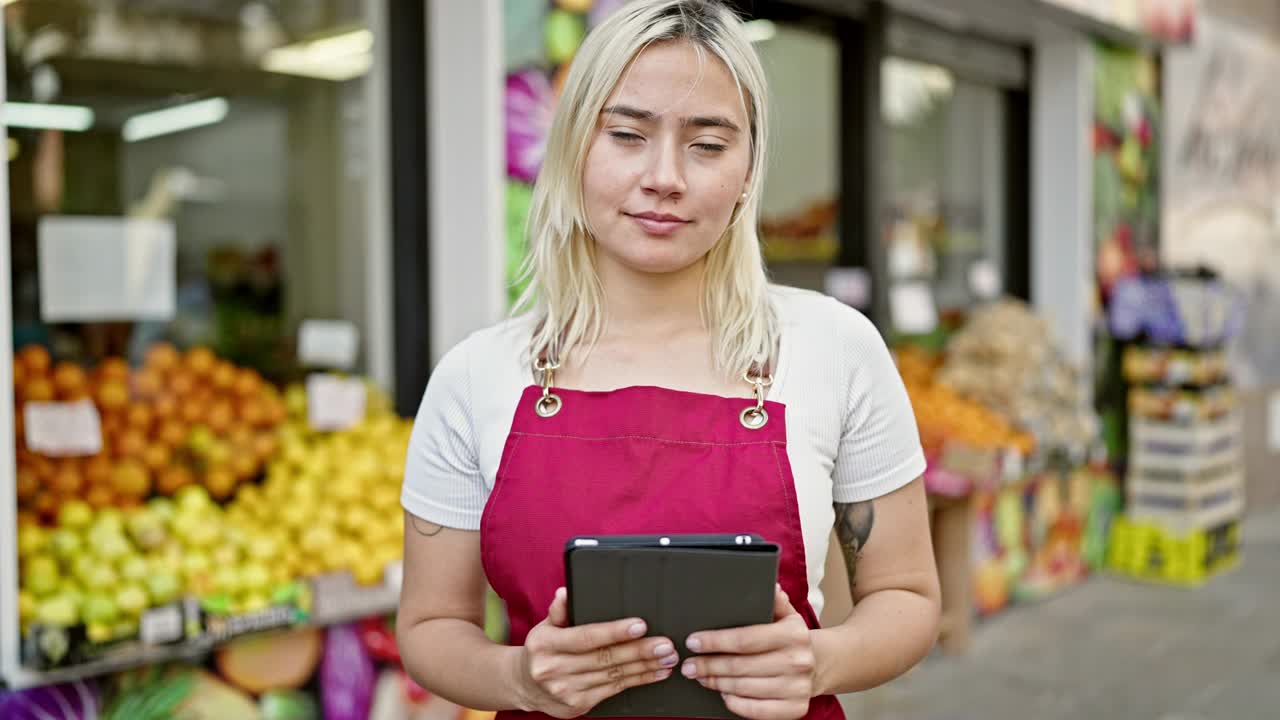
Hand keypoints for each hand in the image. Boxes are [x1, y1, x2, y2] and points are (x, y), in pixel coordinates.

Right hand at [514, 587, 678, 718]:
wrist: (525, 685)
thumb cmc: (542, 649)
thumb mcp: (545, 626)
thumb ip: (559, 610)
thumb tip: (566, 592)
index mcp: (546, 644)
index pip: (586, 637)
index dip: (614, 632)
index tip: (639, 625)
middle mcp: (554, 669)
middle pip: (604, 658)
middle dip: (639, 651)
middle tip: (665, 644)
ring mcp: (566, 690)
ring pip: (613, 676)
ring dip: (644, 667)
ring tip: (668, 657)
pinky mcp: (578, 705)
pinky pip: (614, 690)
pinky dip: (638, 680)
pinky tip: (656, 673)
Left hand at [680, 586, 815, 719]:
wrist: (820, 665)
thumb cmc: (792, 637)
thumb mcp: (787, 614)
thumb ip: (775, 601)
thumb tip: (771, 586)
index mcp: (793, 634)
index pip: (744, 639)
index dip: (715, 642)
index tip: (693, 642)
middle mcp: (798, 661)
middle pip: (740, 666)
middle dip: (708, 665)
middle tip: (689, 665)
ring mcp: (797, 688)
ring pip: (744, 688)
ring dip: (716, 683)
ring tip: (700, 676)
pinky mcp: (795, 709)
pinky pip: (757, 711)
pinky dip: (735, 703)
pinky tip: (723, 694)